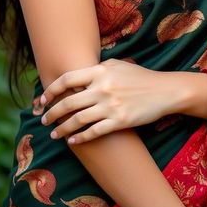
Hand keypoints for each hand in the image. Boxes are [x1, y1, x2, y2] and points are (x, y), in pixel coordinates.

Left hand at [39, 59, 174, 144]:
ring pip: (78, 120)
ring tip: (55, 134)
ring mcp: (111, 105)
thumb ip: (96, 69)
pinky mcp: (119, 121)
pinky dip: (80, 138)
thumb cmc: (139, 77)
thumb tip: (77, 78)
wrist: (164, 91)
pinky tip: (73, 141)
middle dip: (52, 113)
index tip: (43, 99)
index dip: (51, 90)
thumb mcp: (117, 65)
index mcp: (100, 71)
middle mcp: (102, 88)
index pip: (67, 79)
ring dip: (62, 128)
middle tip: (44, 121)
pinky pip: (94, 132)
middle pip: (68, 102)